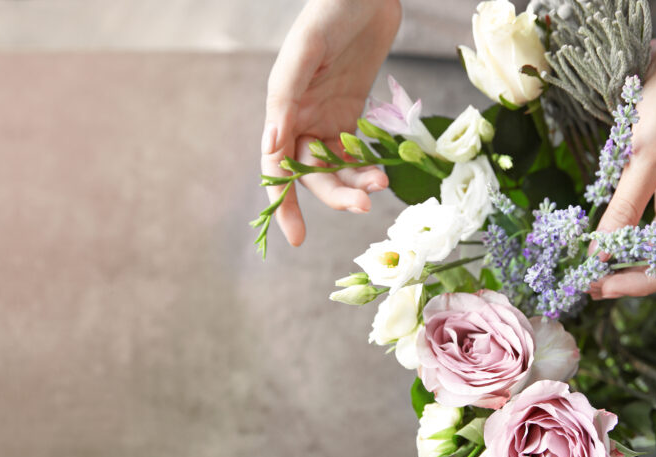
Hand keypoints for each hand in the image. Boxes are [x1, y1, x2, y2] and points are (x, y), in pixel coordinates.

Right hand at [260, 0, 400, 246]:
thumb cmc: (328, 13)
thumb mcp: (304, 52)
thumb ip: (286, 98)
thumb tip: (272, 145)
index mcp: (282, 109)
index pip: (277, 167)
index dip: (284, 203)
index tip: (296, 237)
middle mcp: (301, 119)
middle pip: (311, 173)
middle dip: (335, 194)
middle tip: (364, 204)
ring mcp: (328, 117)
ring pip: (336, 167)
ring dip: (356, 182)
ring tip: (380, 184)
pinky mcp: (353, 111)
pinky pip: (356, 151)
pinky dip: (367, 165)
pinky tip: (383, 171)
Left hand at [591, 2, 655, 298]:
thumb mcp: (644, 153)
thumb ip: (624, 206)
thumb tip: (599, 253)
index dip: (643, 279)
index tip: (602, 287)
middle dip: (633, 275)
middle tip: (588, 285)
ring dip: (627, 259)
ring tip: (589, 271)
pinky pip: (653, 224)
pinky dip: (627, 237)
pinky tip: (601, 246)